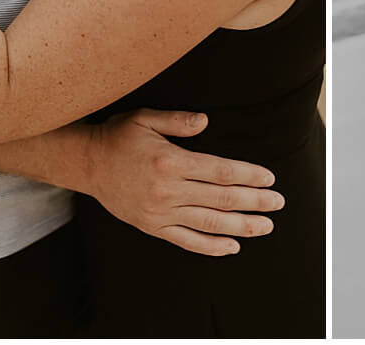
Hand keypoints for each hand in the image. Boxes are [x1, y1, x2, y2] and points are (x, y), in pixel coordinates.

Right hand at [85, 108, 285, 256]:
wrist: (87, 164)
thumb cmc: (119, 136)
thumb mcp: (145, 117)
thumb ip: (177, 120)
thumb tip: (206, 121)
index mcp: (171, 161)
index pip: (220, 171)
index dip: (248, 175)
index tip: (269, 178)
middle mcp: (168, 190)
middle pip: (221, 198)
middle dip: (253, 201)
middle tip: (278, 203)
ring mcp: (160, 213)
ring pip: (208, 222)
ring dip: (240, 226)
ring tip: (264, 227)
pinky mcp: (152, 227)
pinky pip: (186, 241)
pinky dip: (211, 246)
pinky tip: (231, 246)